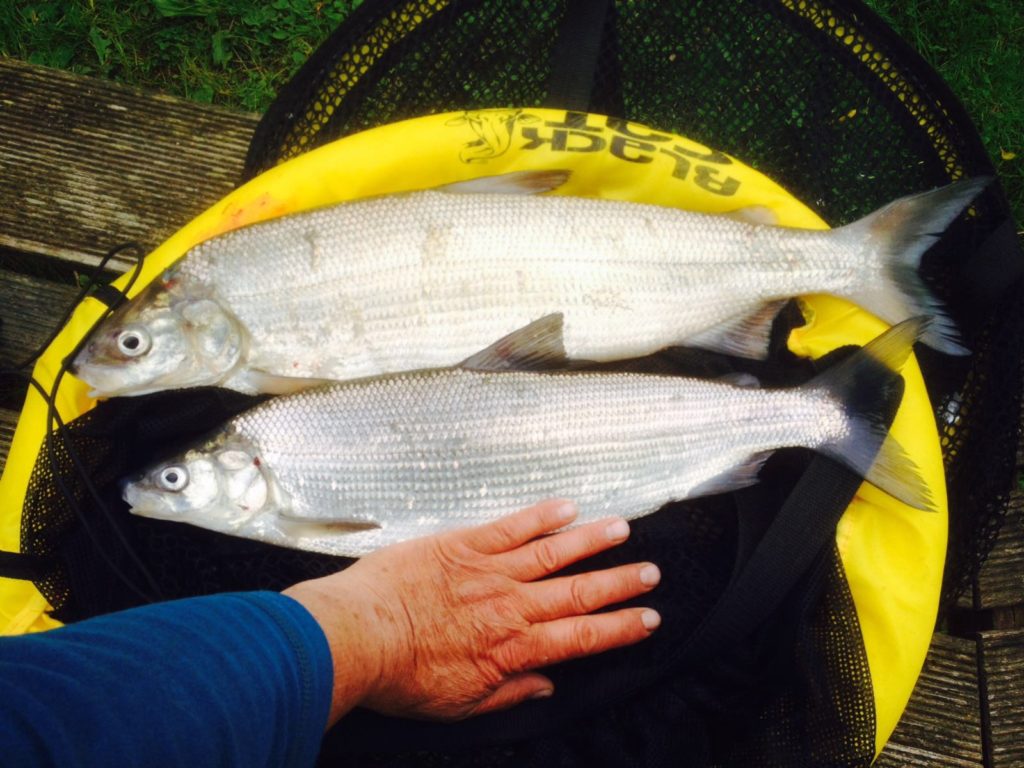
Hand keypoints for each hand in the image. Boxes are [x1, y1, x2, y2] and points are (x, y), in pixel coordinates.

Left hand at [284, 499, 660, 726]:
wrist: (357, 636)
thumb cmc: (401, 676)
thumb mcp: (459, 705)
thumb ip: (509, 693)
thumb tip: (545, 685)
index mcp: (513, 648)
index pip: (582, 637)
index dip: (620, 628)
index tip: (649, 619)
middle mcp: (512, 606)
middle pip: (579, 592)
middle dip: (621, 583)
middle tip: (652, 573)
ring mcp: (490, 570)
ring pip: (553, 552)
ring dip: (592, 541)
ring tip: (622, 530)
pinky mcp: (464, 543)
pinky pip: (511, 526)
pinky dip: (542, 516)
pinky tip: (567, 506)